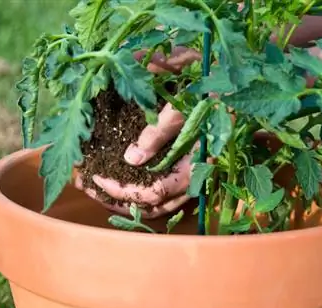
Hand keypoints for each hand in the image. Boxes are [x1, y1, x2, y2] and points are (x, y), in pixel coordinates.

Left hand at [76, 47, 200, 218]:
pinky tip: (116, 175)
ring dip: (124, 199)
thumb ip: (160, 130)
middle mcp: (192, 179)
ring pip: (155, 204)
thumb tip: (132, 157)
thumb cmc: (211, 92)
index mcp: (194, 168)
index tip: (96, 175)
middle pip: (150, 207)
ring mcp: (189, 176)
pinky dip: (136, 188)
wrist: (234, 86)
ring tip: (95, 186)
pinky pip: (159, 190)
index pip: (153, 193)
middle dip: (115, 199)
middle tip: (86, 185)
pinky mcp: (185, 168)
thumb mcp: (184, 104)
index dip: (122, 189)